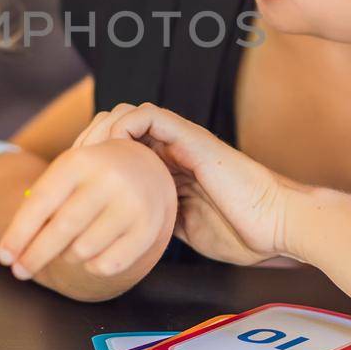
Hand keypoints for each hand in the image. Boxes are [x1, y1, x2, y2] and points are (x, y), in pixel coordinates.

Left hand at [0, 139, 176, 282]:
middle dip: (34, 256)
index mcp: (79, 160)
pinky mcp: (150, 227)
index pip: (41, 202)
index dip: (18, 234)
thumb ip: (40, 204)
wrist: (145, 166)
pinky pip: (109, 264)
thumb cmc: (91, 176)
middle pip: (61, 229)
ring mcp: (132, 203)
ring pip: (83, 250)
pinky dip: (93, 267)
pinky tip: (90, 258)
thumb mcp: (66, 175)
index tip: (3, 258)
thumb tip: (14, 249)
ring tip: (67, 249)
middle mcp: (108, 179)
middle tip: (19, 272)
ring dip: (67, 257)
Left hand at [75, 103, 293, 264]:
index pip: (122, 151)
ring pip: (128, 114)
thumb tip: (128, 235)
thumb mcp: (186, 231)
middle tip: (72, 171)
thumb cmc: (243, 233)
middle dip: (90, 143)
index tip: (74, 186)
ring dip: (102, 130)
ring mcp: (183, 141)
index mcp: (172, 171)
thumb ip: (161, 222)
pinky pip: (150, 115)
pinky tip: (113, 150)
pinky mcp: (192, 137)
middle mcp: (174, 150)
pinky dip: (124, 125)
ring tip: (87, 158)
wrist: (278, 225)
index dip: (95, 162)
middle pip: (118, 127)